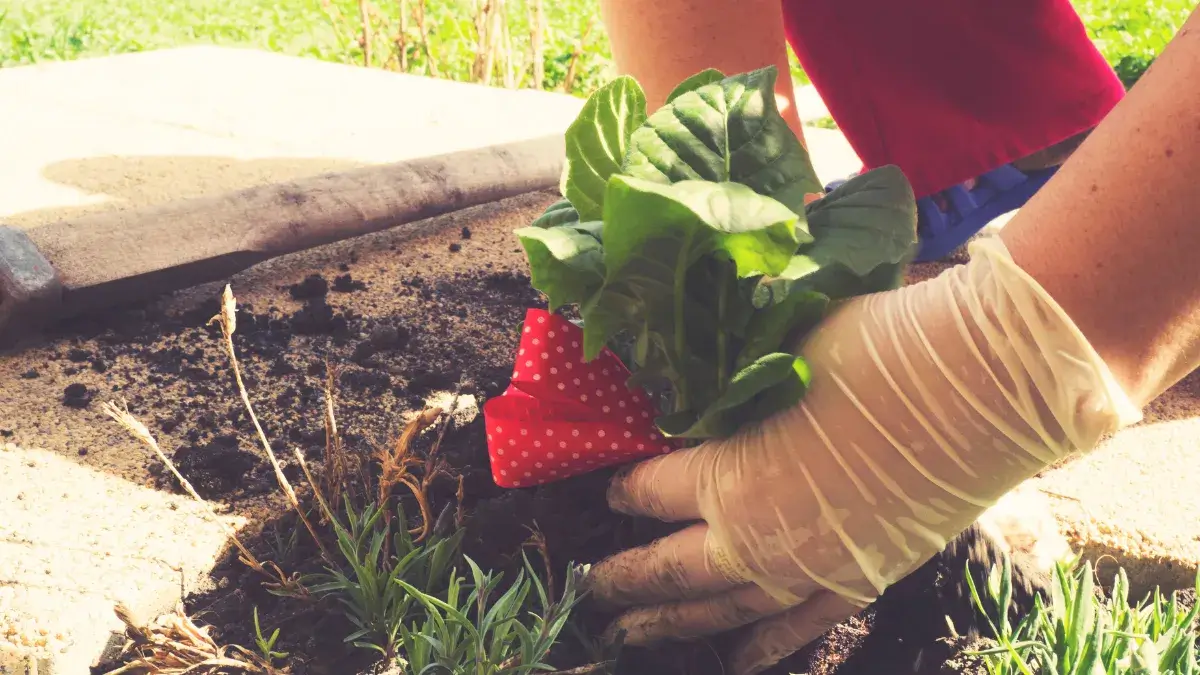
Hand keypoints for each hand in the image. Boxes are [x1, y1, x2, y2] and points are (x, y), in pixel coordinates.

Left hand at [586, 238, 1140, 674]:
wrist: (982, 384)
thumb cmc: (875, 349)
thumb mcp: (778, 352)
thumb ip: (728, 384)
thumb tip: (695, 384)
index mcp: (726, 473)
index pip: (650, 492)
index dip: (625, 490)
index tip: (611, 491)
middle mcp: (756, 535)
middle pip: (670, 570)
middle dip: (624, 582)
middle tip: (590, 595)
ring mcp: (810, 567)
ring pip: (723, 611)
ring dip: (673, 625)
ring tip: (630, 638)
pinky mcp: (861, 579)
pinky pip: (798, 625)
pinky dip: (765, 647)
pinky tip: (739, 661)